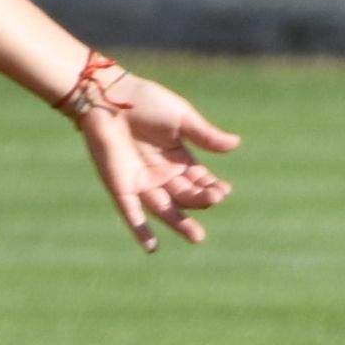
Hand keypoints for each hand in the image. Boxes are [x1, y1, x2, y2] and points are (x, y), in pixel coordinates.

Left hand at [71, 67, 238, 250]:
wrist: (108, 96)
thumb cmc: (145, 101)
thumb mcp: (181, 118)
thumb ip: (205, 135)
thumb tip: (236, 144)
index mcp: (178, 158)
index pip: (201, 180)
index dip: (213, 187)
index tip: (223, 190)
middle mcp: (162, 175)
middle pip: (186, 196)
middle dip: (201, 200)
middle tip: (214, 199)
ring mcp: (141, 183)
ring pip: (165, 209)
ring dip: (180, 223)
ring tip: (197, 237)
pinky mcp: (120, 187)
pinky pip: (131, 213)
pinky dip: (140, 230)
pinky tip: (152, 248)